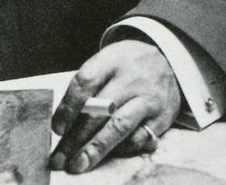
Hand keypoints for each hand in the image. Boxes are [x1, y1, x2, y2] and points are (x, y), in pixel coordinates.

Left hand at [50, 39, 181, 173]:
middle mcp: (130, 80)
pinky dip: (121, 150)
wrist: (169, 63)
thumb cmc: (127, 65)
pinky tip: (108, 155)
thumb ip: (89, 86)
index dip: (68, 107)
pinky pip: (139, 139)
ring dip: (96, 149)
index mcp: (111, 60)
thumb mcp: (107, 61)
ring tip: (78, 164)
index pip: (85, 83)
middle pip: (99, 111)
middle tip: (59, 158)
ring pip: (119, 128)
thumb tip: (66, 121)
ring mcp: (148, 100)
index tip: (57, 128)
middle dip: (76, 138)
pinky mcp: (162, 119)